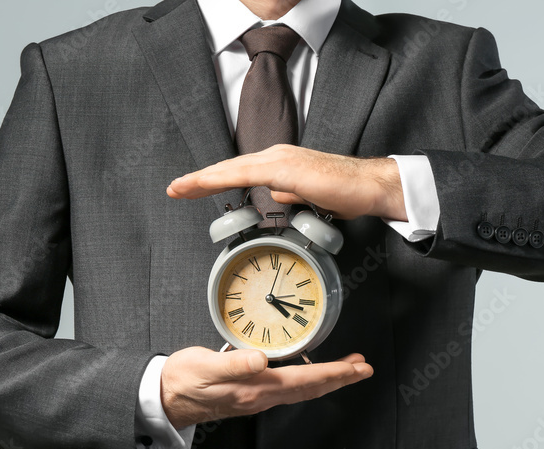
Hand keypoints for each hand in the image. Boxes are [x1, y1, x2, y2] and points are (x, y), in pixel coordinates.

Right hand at [159, 346, 372, 429]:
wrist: (164, 398)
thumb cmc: (182, 380)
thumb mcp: (204, 366)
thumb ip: (233, 365)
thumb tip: (261, 361)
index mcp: (254, 388)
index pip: (304, 379)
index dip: (333, 373)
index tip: (356, 368)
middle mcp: (260, 396)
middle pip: (309, 388)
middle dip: (339, 378)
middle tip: (362, 368)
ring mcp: (257, 398)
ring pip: (302, 390)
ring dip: (327, 379)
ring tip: (346, 369)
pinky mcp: (251, 394)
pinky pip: (289, 390)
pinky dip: (308, 380)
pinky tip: (310, 374)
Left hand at [167, 144, 406, 220]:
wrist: (369, 185)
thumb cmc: (345, 191)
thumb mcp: (309, 196)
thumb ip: (290, 193)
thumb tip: (277, 197)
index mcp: (280, 163)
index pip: (239, 172)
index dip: (213, 180)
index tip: (190, 189)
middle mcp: (277, 156)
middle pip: (229, 168)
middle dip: (199, 179)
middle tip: (175, 188)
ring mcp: (280, 160)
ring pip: (232, 168)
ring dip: (204, 179)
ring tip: (180, 188)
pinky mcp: (286, 168)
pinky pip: (246, 173)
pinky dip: (222, 178)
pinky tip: (206, 184)